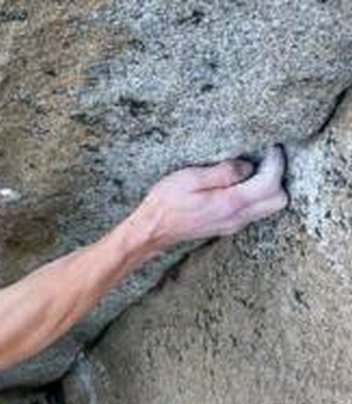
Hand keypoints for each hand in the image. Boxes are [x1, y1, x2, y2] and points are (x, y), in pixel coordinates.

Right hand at [136, 144, 288, 247]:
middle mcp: (237, 217)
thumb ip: (223, 172)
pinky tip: (240, 184)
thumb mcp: (190, 178)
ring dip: (268, 188)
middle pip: (278, 200)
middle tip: (265, 159)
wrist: (152, 230)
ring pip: (269, 207)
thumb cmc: (166, 202)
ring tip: (253, 169)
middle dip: (278, 177)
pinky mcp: (227, 226)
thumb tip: (246, 166)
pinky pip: (255, 211)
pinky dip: (257, 196)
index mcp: (230, 203)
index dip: (276, 162)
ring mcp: (233, 224)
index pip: (270, 183)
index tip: (271, 147)